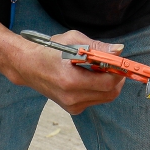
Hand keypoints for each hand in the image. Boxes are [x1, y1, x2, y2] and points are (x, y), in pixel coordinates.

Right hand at [10, 31, 125, 114]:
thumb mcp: (73, 41)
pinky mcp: (72, 108)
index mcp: (71, 81)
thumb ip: (98, 47)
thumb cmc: (49, 50)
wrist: (27, 66)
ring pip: (104, 98)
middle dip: (117, 79)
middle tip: (115, 65)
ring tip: (99, 68)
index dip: (119, 72)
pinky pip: (95, 99)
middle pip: (110, 94)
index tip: (122, 62)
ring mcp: (72, 105)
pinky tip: (90, 76)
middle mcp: (72, 97)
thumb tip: (119, 50)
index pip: (107, 83)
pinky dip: (98, 88)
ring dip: (108, 83)